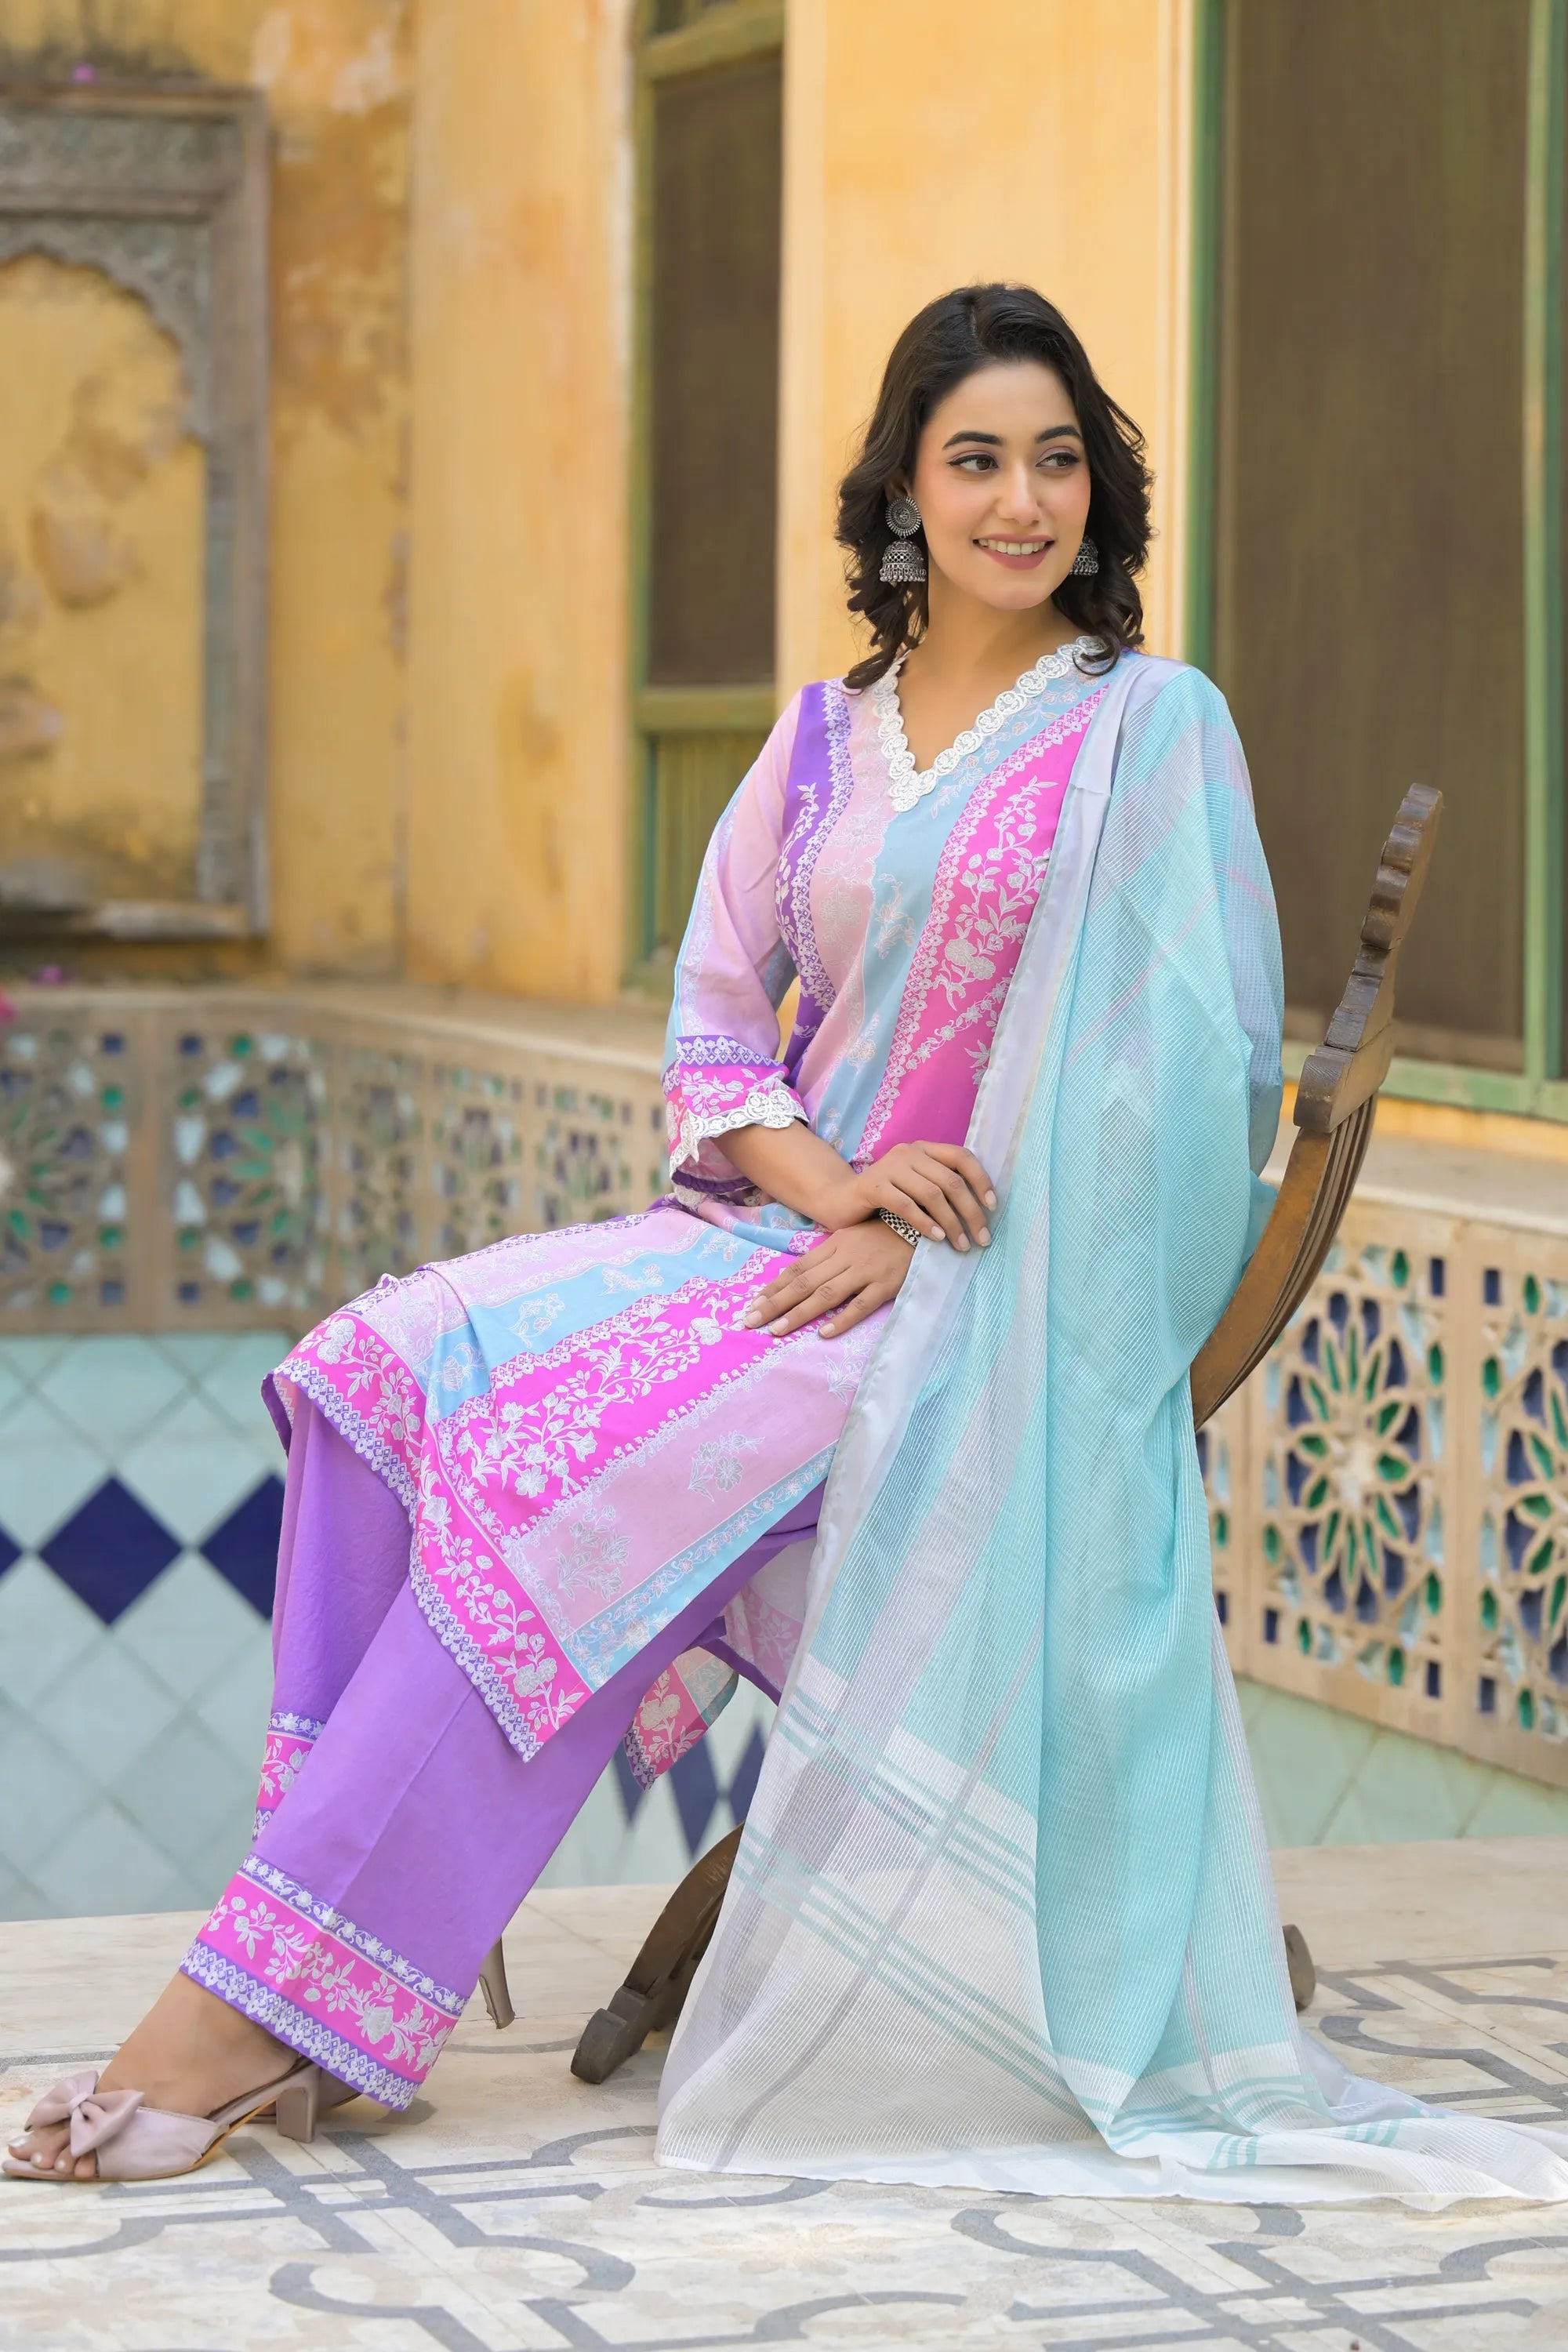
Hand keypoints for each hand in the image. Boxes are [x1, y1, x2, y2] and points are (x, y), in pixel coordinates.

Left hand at [741, 1219, 914, 1339]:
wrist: (925, 1225)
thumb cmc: (887, 1234)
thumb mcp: (853, 1237)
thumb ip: (829, 1256)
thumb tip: (799, 1277)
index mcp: (835, 1244)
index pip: (797, 1269)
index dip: (774, 1288)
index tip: (752, 1304)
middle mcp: (845, 1257)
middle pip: (803, 1284)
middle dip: (774, 1303)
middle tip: (749, 1321)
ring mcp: (866, 1271)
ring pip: (826, 1294)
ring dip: (799, 1313)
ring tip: (776, 1330)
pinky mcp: (887, 1284)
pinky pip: (861, 1304)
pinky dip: (842, 1319)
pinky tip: (824, 1333)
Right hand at [819, 1141, 996, 1250]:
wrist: (840, 1200)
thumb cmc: (886, 1198)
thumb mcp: (917, 1187)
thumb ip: (941, 1188)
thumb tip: (981, 1210)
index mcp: (924, 1149)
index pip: (962, 1157)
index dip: (981, 1180)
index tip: (992, 1207)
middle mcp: (909, 1152)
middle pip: (951, 1181)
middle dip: (971, 1212)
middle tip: (981, 1238)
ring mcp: (890, 1166)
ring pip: (932, 1194)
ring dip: (951, 1223)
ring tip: (961, 1244)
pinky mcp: (873, 1185)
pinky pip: (906, 1205)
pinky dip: (925, 1223)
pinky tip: (937, 1238)